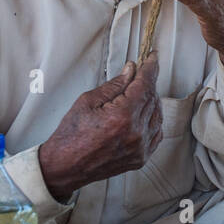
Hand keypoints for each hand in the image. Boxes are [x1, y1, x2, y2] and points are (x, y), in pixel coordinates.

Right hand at [38, 57, 162, 201]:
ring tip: (140, 92)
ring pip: (157, 116)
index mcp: (122, 116)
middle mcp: (136, 133)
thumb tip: (131, 70)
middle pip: (152, 99)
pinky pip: (156, 133)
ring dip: (152, 101)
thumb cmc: (71, 134)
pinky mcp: (141, 158)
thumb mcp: (88, 101)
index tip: (153, 58)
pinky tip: (144, 112)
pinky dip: (153, 120)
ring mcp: (140, 148)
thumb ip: (114, 85)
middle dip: (148, 83)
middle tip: (141, 73)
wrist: (66, 166)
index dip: (150, 68)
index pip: (145, 85)